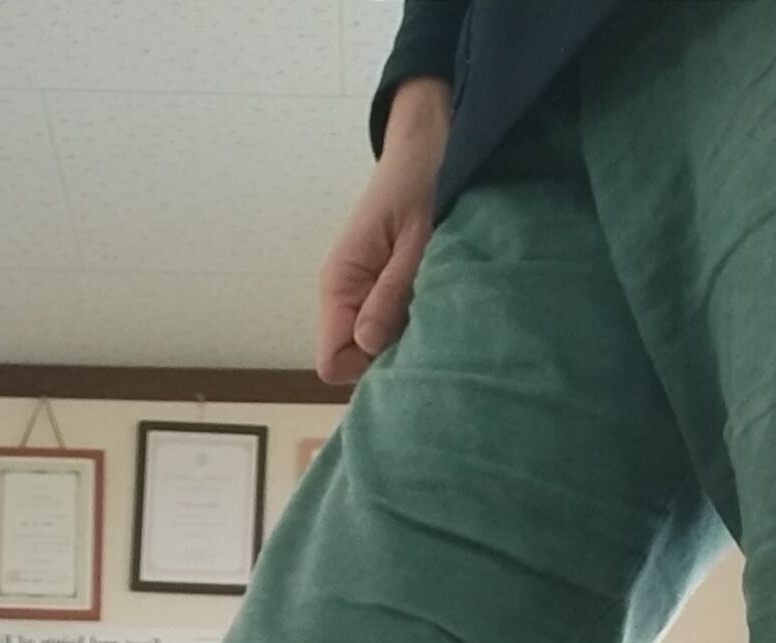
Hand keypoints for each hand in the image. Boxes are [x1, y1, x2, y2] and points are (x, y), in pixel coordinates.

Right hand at [318, 78, 450, 386]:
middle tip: (435, 334)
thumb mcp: (418, 237)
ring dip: (408, 342)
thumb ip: (392, 293)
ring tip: (442, 313)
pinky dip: (415, 327)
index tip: (409, 351)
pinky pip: (391, 329)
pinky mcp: (383, 290)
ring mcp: (363, 294)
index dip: (368, 369)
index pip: (333, 362)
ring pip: (375, 349)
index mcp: (341, 282)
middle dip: (392, 360)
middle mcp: (344, 295)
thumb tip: (368, 345)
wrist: (432, 140)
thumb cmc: (425, 179)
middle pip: (355, 363)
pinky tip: (440, 306)